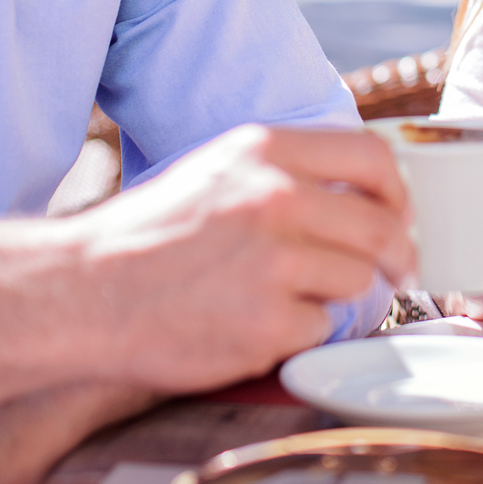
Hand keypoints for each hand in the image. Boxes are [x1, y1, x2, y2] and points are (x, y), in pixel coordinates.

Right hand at [65, 124, 412, 393]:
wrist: (82, 291)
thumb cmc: (146, 236)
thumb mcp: (215, 170)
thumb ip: (280, 172)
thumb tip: (355, 191)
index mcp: (264, 151)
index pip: (370, 158)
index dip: (397, 192)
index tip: (400, 214)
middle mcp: (276, 198)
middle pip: (381, 227)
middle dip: (396, 254)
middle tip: (395, 271)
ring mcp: (275, 262)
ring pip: (356, 280)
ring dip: (336, 294)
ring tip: (285, 295)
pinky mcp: (268, 321)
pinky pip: (318, 328)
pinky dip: (296, 332)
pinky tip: (252, 323)